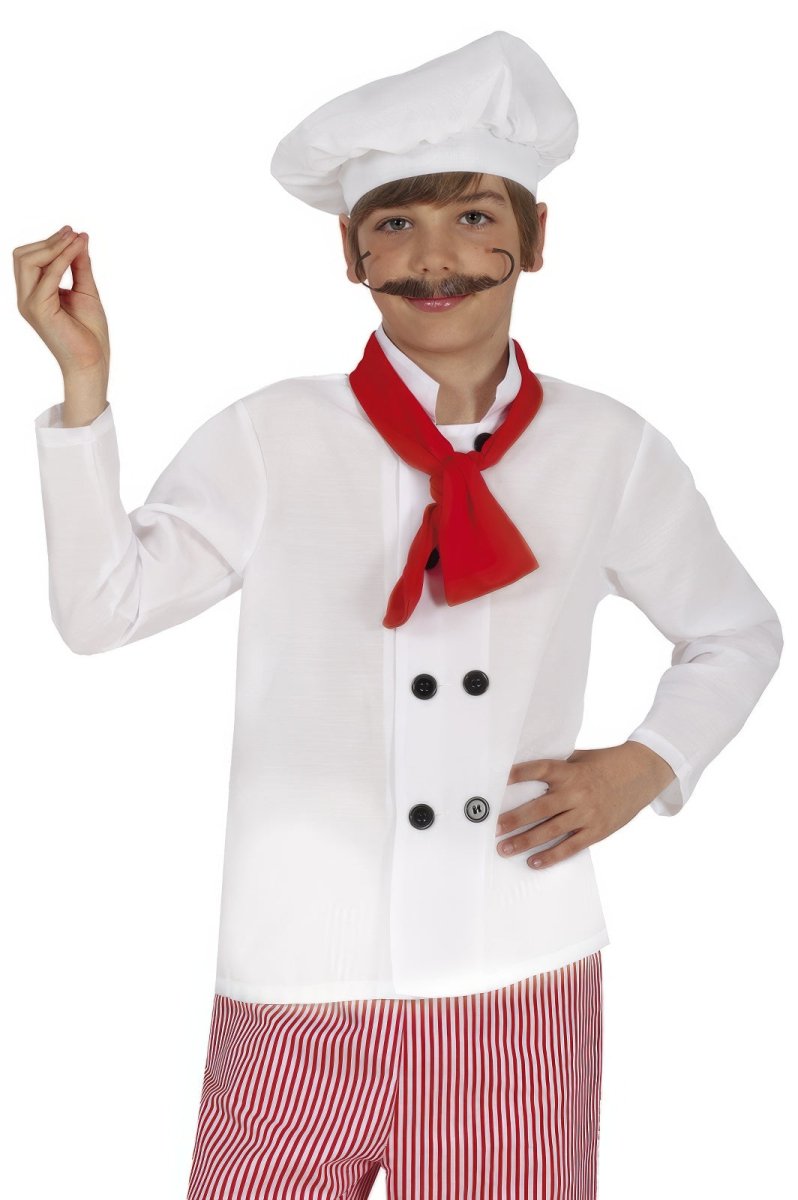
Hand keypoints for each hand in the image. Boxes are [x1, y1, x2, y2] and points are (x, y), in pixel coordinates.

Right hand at [13, 226, 109, 379]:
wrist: (92, 361)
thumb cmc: (90, 333)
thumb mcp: (85, 291)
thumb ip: (79, 266)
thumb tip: (80, 238)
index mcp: (34, 294)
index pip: (30, 259)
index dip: (49, 242)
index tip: (73, 232)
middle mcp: (26, 298)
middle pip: (23, 256)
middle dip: (48, 241)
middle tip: (73, 233)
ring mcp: (29, 304)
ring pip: (27, 261)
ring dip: (53, 246)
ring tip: (76, 239)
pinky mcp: (38, 309)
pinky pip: (47, 275)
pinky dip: (62, 258)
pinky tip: (77, 250)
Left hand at [496, 741, 676, 869]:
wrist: (642, 774)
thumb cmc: (606, 763)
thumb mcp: (580, 758)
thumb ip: (558, 767)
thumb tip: (527, 773)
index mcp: (570, 771)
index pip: (540, 769)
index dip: (520, 774)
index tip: (500, 779)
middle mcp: (577, 793)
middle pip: (540, 808)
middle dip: (514, 819)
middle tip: (494, 828)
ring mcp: (587, 814)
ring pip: (551, 830)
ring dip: (526, 841)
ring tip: (505, 849)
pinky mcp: (597, 830)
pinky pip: (571, 847)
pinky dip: (551, 856)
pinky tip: (534, 862)